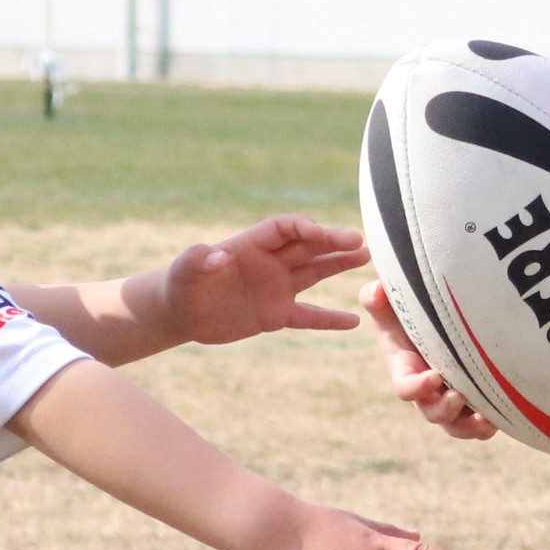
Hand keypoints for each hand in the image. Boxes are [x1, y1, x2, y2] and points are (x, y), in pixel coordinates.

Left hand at [163, 215, 365, 345]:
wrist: (183, 312)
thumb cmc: (182, 284)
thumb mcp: (184, 271)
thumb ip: (197, 260)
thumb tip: (216, 256)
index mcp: (251, 245)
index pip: (284, 228)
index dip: (302, 228)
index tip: (319, 233)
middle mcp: (270, 262)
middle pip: (307, 246)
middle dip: (332, 241)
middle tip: (359, 241)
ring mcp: (277, 287)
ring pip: (315, 272)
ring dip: (339, 264)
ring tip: (367, 258)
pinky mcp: (276, 314)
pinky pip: (308, 316)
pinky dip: (329, 320)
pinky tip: (353, 322)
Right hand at [361, 281, 495, 440]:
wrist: (433, 320)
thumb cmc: (408, 312)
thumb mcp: (389, 304)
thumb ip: (377, 298)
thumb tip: (376, 291)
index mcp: (406, 371)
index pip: (405, 388)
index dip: (417, 388)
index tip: (433, 376)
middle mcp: (427, 391)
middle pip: (433, 413)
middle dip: (445, 410)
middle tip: (458, 396)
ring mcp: (450, 398)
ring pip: (458, 425)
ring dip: (471, 427)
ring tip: (485, 420)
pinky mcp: (473, 400)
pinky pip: (481, 422)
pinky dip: (491, 423)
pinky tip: (506, 412)